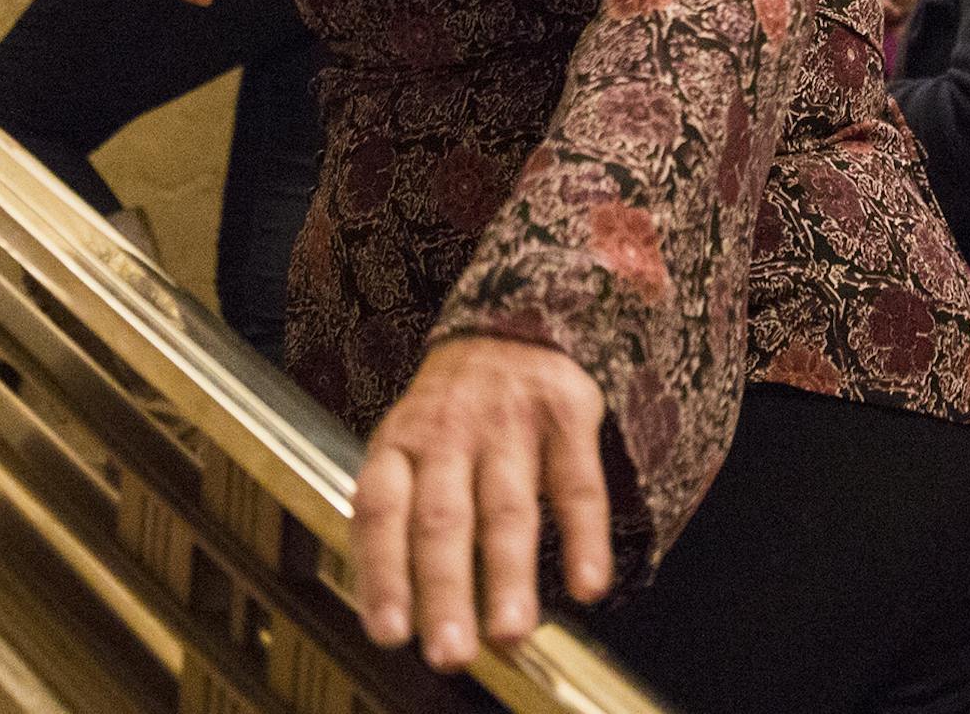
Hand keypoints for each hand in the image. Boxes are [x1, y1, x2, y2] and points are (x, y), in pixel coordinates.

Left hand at [353, 337, 612, 670]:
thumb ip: (403, 516)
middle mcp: (449, 433)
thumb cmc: (452, 408)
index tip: (390, 633)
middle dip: (445, 590)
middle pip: (443, 518)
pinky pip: (576, 482)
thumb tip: (398, 614)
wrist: (512, 317)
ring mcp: (508, 422)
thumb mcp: (408, 443)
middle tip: (449, 652)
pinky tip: (587, 583)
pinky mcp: (565, 415)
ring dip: (509, 574)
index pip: (382, 510)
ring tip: (510, 631)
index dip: (383, 573)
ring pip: (507, 507)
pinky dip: (584, 537)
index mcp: (400, 442)